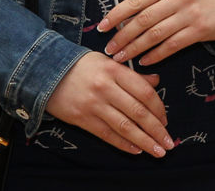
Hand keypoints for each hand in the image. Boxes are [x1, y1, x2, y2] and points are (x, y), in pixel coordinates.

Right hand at [45, 52, 172, 155]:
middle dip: (157, 130)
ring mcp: (94, 105)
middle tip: (170, 143)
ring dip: (144, 141)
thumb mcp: (108, 62)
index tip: (167, 121)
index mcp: (115, 71)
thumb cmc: (82, 66)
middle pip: (138, 112)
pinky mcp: (82, 119)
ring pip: (124, 127)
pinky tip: (136, 150)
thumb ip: (132, 74)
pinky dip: (123, 144)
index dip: (159, 109)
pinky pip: (107, 134)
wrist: (44, 72)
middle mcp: (106, 88)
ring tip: (159, 151)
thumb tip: (156, 81)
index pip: (144, 92)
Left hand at [97, 0, 214, 64]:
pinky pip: (172, 45)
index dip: (117, 14)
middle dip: (123, 36)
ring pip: (155, 34)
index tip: (102, 27)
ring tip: (122, 57)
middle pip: (144, 19)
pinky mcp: (200, 30)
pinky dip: (156, 54)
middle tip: (110, 48)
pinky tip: (144, 61)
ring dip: (135, 48)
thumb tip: (123, 18)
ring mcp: (191, 13)